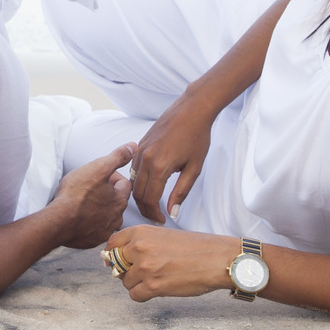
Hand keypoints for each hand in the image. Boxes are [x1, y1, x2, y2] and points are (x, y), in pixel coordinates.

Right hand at [50, 143, 133, 248]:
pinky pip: (95, 229)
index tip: (99, 175)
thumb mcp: (98, 167)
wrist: (57, 221)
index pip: (124, 184)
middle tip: (90, 188)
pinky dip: (90, 223)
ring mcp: (104, 231)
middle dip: (106, 193)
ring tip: (85, 202)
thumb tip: (133, 147)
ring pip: (107, 216)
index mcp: (120, 200)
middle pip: (116, 201)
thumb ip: (118, 157)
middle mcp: (116, 218)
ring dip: (99, 209)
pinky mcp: (92, 240)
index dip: (112, 176)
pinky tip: (80, 217)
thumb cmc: (76, 194)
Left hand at [105, 226, 235, 300]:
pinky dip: (144, 295)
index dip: (114, 254)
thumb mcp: (164, 236)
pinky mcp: (153, 286)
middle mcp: (139, 247)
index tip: (119, 260)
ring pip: (125, 282)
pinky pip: (135, 295)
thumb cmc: (195, 247)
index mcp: (141, 232)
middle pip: (116, 264)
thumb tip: (118, 259)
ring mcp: (145, 267)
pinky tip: (159, 288)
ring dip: (138, 284)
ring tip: (158, 278)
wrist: (217, 259)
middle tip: (143, 272)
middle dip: (126, 270)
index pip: (112, 243)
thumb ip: (142, 243)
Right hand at [130, 89, 216, 223]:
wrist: (192, 109)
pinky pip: (133, 168)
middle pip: (137, 193)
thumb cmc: (197, 137)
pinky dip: (138, 180)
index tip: (162, 220)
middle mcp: (145, 159)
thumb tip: (172, 213)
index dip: (154, 214)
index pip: (149, 199)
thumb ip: (181, 192)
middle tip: (156, 216)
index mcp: (159, 166)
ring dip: (140, 196)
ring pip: (132, 181)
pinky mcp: (140, 144)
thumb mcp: (194, 168)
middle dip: (145, 209)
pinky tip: (149, 185)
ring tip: (153, 204)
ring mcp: (140, 150)